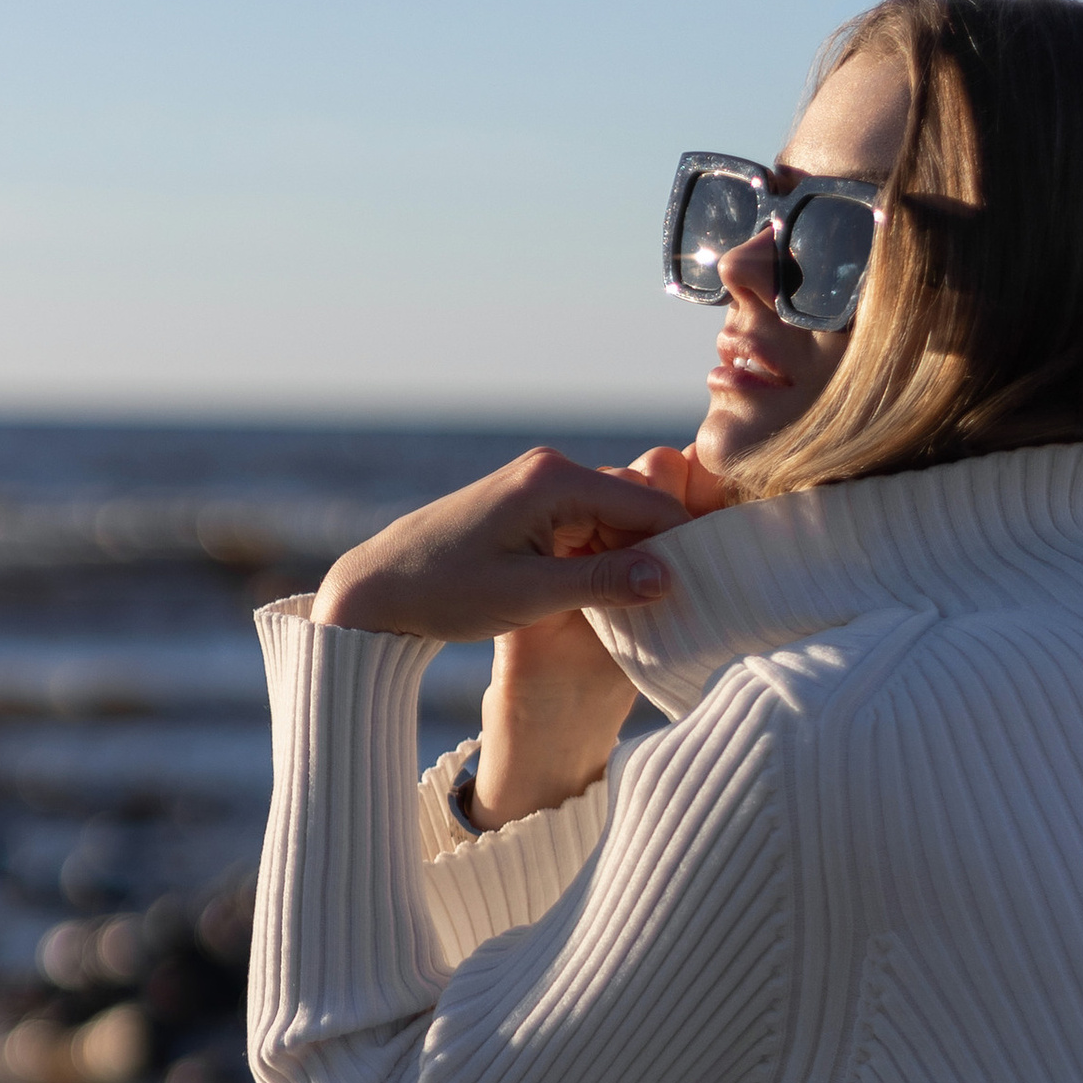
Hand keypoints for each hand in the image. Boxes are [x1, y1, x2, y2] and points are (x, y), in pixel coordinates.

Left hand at [469, 443, 720, 826]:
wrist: (378, 586)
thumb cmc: (444, 590)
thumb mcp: (529, 596)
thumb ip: (602, 583)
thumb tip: (670, 578)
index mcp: (555, 480)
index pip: (648, 506)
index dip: (680, 549)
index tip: (704, 592)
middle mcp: (552, 470)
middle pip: (635, 509)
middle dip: (656, 555)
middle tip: (679, 608)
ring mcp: (540, 486)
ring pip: (613, 521)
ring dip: (627, 561)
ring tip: (643, 611)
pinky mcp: (530, 506)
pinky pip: (586, 528)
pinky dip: (600, 560)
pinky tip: (606, 598)